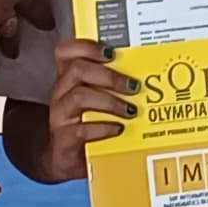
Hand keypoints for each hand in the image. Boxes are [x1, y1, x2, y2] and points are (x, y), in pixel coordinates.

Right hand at [13, 39, 127, 185]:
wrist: (65, 159)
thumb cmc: (86, 124)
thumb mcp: (96, 101)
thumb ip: (112, 85)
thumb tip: (148, 74)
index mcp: (68, 79)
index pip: (66, 51)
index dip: (87, 47)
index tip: (111, 53)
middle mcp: (60, 93)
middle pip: (77, 70)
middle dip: (109, 76)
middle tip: (134, 87)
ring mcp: (59, 116)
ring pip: (79, 96)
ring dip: (110, 102)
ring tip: (131, 111)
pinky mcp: (64, 140)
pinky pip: (81, 129)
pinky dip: (104, 128)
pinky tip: (118, 129)